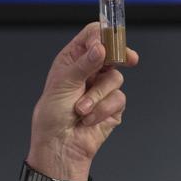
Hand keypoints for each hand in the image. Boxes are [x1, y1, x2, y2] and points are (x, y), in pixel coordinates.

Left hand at [28, 21, 137, 179]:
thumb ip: (84, 64)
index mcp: (73, 60)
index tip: (110, 41)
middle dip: (118, 57)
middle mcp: (89, 71)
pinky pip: (119, 99)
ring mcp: (102, 88)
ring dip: (97, 96)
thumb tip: (100, 47)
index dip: (103, 35)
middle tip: (128, 58)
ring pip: (115, 78)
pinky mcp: (112, 106)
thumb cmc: (52, 116)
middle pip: (112, 52)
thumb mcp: (63, 84)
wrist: (60, 146)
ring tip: (81, 109)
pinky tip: (89, 119)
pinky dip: (103, 109)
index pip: (92, 36)